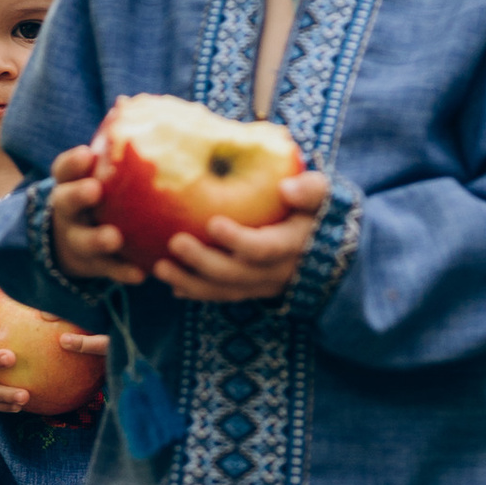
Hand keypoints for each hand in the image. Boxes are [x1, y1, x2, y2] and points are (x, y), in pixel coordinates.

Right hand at [44, 144, 145, 285]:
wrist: (79, 242)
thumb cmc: (105, 194)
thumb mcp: (104, 172)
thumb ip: (119, 148)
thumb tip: (141, 102)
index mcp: (71, 183)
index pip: (64, 169)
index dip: (73, 162)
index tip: (88, 154)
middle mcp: (69, 211)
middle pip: (66, 201)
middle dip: (78, 195)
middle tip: (95, 191)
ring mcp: (78, 239)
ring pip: (83, 240)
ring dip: (97, 239)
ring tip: (114, 238)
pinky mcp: (93, 265)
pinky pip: (107, 270)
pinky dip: (122, 272)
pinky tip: (141, 274)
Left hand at [149, 169, 328, 299]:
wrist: (325, 242)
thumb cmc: (314, 207)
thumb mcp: (322, 194)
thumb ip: (310, 190)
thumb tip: (287, 188)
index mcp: (294, 245)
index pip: (265, 249)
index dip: (238, 241)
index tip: (213, 224)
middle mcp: (278, 272)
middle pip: (237, 274)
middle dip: (203, 262)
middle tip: (175, 242)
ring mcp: (263, 285)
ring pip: (225, 291)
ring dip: (191, 282)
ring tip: (160, 268)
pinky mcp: (251, 290)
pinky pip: (222, 296)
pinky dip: (195, 291)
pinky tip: (171, 284)